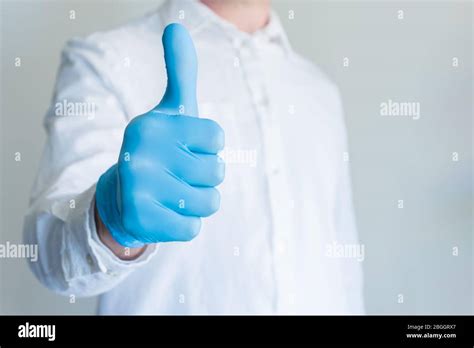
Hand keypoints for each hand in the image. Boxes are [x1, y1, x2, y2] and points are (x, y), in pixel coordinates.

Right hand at [95, 23, 224, 247]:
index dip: (208, 149)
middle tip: (176, 174)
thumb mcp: (172, 111)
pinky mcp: (142, 220)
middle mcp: (140, 152)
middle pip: (216, 172)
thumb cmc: (159, 151)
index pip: (217, 139)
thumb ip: (180, 72)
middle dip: (204, 177)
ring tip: (172, 194)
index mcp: (153, 124)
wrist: (123, 196)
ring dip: (197, 202)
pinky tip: (163, 213)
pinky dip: (184, 223)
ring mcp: (138, 187)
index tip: (184, 148)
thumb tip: (176, 26)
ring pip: (209, 202)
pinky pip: (193, 227)